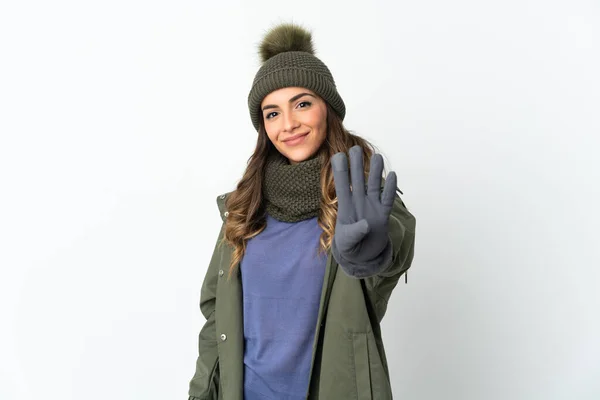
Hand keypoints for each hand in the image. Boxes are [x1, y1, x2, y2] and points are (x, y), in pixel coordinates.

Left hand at [331, 145, 396, 271]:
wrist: (363, 257)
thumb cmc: (350, 247)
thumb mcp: (347, 243)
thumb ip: (354, 233)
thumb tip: (365, 224)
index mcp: (345, 207)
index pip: (341, 186)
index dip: (340, 172)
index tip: (338, 156)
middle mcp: (358, 203)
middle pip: (358, 180)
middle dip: (357, 165)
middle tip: (355, 148)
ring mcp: (371, 207)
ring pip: (373, 186)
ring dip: (375, 172)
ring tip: (377, 157)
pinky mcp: (383, 215)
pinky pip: (387, 199)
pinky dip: (390, 189)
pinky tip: (392, 175)